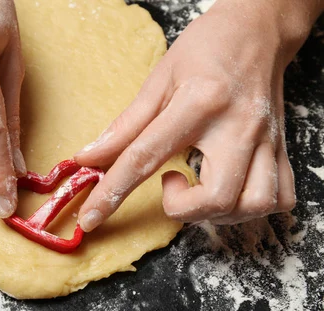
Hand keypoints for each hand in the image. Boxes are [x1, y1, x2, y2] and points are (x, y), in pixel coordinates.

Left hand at [74, 0, 321, 230]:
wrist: (258, 29)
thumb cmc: (206, 49)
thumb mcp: (158, 80)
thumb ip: (125, 126)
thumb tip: (88, 159)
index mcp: (199, 104)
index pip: (146, 159)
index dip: (112, 194)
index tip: (90, 220)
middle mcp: (238, 127)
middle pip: (216, 198)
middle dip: (182, 209)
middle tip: (170, 182)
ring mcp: (267, 140)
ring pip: (253, 205)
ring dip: (217, 212)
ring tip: (199, 188)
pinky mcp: (283, 148)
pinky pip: (280, 199)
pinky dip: (251, 208)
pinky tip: (230, 190)